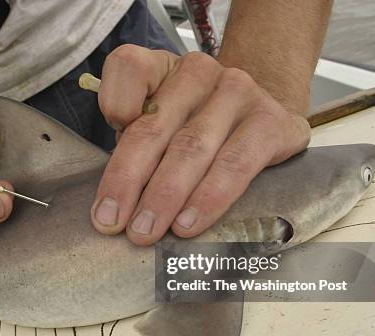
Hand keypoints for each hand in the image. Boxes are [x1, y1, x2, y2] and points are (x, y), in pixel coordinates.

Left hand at [92, 45, 309, 244]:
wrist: (264, 117)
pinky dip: (208, 198)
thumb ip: (133, 141)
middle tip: (111, 221)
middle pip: (154, 126)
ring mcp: (237, 93)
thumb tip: (114, 199)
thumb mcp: (158, 121)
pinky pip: (235, 165)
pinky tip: (188, 223)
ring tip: (146, 230)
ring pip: (191, 148)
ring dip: (164, 196)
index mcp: (162, 67)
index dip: (113, 104)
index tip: (105, 142)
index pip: (129, 67)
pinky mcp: (269, 122)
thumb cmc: (196, 125)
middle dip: (128, 179)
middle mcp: (198, 72)